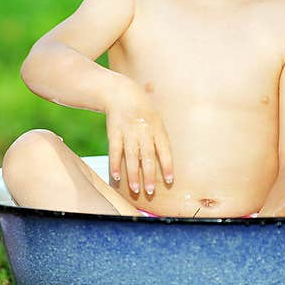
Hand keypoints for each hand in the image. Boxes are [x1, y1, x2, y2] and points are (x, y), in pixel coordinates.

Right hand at [104, 78, 173, 195]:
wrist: (122, 93)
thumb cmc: (143, 110)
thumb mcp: (157, 119)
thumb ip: (160, 138)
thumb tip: (165, 162)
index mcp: (157, 128)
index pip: (164, 150)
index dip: (167, 165)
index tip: (169, 180)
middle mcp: (143, 131)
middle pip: (147, 156)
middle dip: (148, 175)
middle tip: (150, 191)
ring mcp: (128, 132)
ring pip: (131, 156)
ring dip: (133, 174)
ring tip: (135, 189)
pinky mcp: (114, 132)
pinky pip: (115, 151)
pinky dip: (115, 164)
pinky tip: (116, 176)